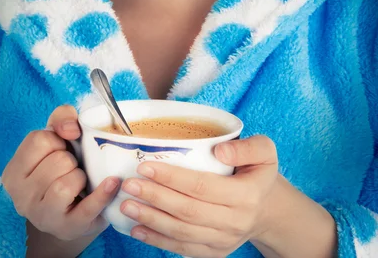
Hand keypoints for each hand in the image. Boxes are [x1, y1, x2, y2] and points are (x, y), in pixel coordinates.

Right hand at [2, 104, 119, 241]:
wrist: (71, 212)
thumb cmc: (62, 169)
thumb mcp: (57, 138)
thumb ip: (62, 117)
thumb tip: (71, 128)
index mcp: (15, 170)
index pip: (38, 139)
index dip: (57, 140)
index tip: (61, 148)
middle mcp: (21, 196)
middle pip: (57, 160)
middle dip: (71, 159)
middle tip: (70, 168)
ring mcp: (42, 215)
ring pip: (67, 182)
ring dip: (80, 176)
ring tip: (79, 182)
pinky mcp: (67, 228)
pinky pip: (87, 207)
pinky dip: (102, 194)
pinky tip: (112, 183)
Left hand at [119, 135, 277, 256]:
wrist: (267, 208)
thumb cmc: (258, 172)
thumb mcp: (264, 151)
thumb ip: (245, 147)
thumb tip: (218, 151)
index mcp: (246, 195)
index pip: (202, 186)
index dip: (172, 177)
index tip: (146, 166)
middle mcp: (235, 222)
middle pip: (187, 211)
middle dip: (154, 197)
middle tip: (129, 184)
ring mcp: (224, 241)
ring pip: (182, 232)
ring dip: (151, 220)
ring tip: (126, 205)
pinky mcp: (214, 253)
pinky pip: (182, 248)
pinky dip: (157, 240)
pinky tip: (137, 229)